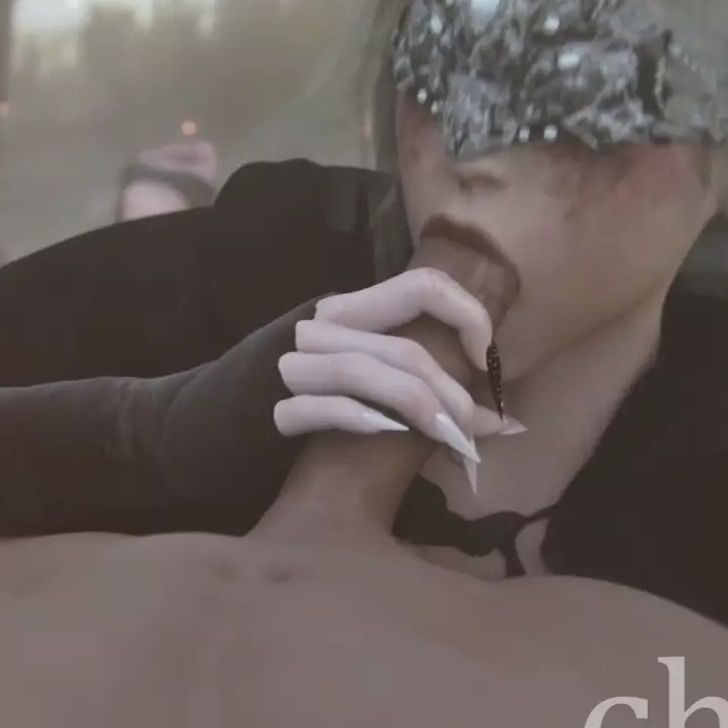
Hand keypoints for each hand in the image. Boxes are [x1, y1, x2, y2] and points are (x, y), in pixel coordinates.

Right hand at [273, 268, 522, 483]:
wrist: (221, 425)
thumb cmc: (315, 401)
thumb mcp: (364, 374)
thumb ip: (420, 382)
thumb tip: (505, 420)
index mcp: (349, 309)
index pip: (422, 286)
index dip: (467, 317)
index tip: (484, 360)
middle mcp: (320, 328)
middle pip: (405, 348)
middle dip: (452, 393)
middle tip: (473, 432)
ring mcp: (293, 368)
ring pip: (367, 373)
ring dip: (419, 408)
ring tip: (449, 441)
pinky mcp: (273, 410)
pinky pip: (324, 407)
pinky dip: (361, 418)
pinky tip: (387, 432)